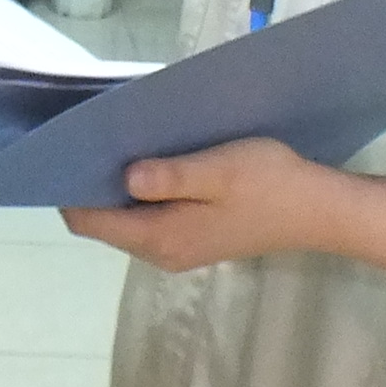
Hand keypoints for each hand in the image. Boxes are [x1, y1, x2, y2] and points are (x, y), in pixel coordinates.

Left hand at [62, 138, 338, 272]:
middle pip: (102, 220)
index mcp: (160, 237)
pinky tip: (151, 159)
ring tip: (118, 140)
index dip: (69, 187)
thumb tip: (124, 177)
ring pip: (125, 218)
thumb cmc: (269, 185)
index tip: (65, 147)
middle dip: (90, 181)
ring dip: (117, 185)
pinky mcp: (193, 238)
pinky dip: (140, 192)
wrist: (319, 210)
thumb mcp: (218, 171)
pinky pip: (148, 217)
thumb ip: (170, 176)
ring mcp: (177, 248)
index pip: (88, 221)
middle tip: (91, 135)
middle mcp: (161, 251)